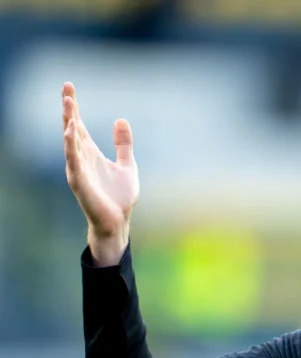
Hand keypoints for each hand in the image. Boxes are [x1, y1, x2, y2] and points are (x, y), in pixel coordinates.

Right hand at [62, 82, 138, 264]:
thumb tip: (120, 119)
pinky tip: (70, 131)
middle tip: (66, 89)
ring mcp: (78, 169)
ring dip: (69, 122)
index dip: (74, 107)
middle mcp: (81, 158)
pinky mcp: (80, 182)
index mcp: (91, 153)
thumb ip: (123, 144)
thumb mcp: (127, 164)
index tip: (68, 87)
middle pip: (72, 128)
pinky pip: (74, 161)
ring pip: (70, 141)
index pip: (79, 125)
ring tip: (67, 104)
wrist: (119, 221)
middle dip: (69, 109)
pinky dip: (71, 146)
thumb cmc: (119, 196)